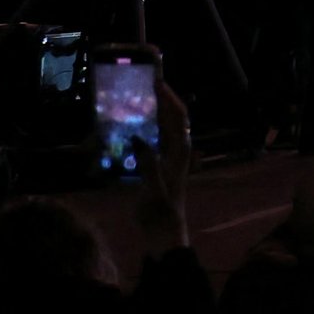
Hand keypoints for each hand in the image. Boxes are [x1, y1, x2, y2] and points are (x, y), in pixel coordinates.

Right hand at [139, 75, 193, 240]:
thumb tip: (137, 138)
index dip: (169, 98)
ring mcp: (171, 155)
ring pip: (165, 125)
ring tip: (137, 99)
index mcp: (180, 150)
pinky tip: (133, 124)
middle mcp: (178, 148)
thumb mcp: (153, 188)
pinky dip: (148, 126)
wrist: (163, 230)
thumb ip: (148, 164)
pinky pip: (157, 137)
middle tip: (143, 85)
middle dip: (162, 99)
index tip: (156, 82)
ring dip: (155, 110)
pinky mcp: (161, 162)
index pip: (178, 116)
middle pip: (173, 116)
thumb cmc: (160, 210)